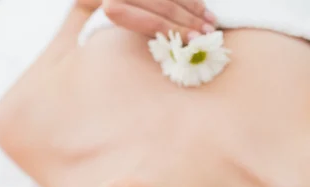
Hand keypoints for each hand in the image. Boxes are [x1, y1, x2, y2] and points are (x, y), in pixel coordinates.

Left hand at [102, 0, 216, 42]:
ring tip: (211, 22)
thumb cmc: (111, 8)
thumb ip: (142, 28)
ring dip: (195, 8)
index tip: (193, 41)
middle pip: (165, 7)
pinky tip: (203, 8)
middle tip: (208, 34)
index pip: (151, 21)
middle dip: (189, 21)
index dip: (174, 31)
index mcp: (114, 8)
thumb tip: (176, 42)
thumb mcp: (119, 20)